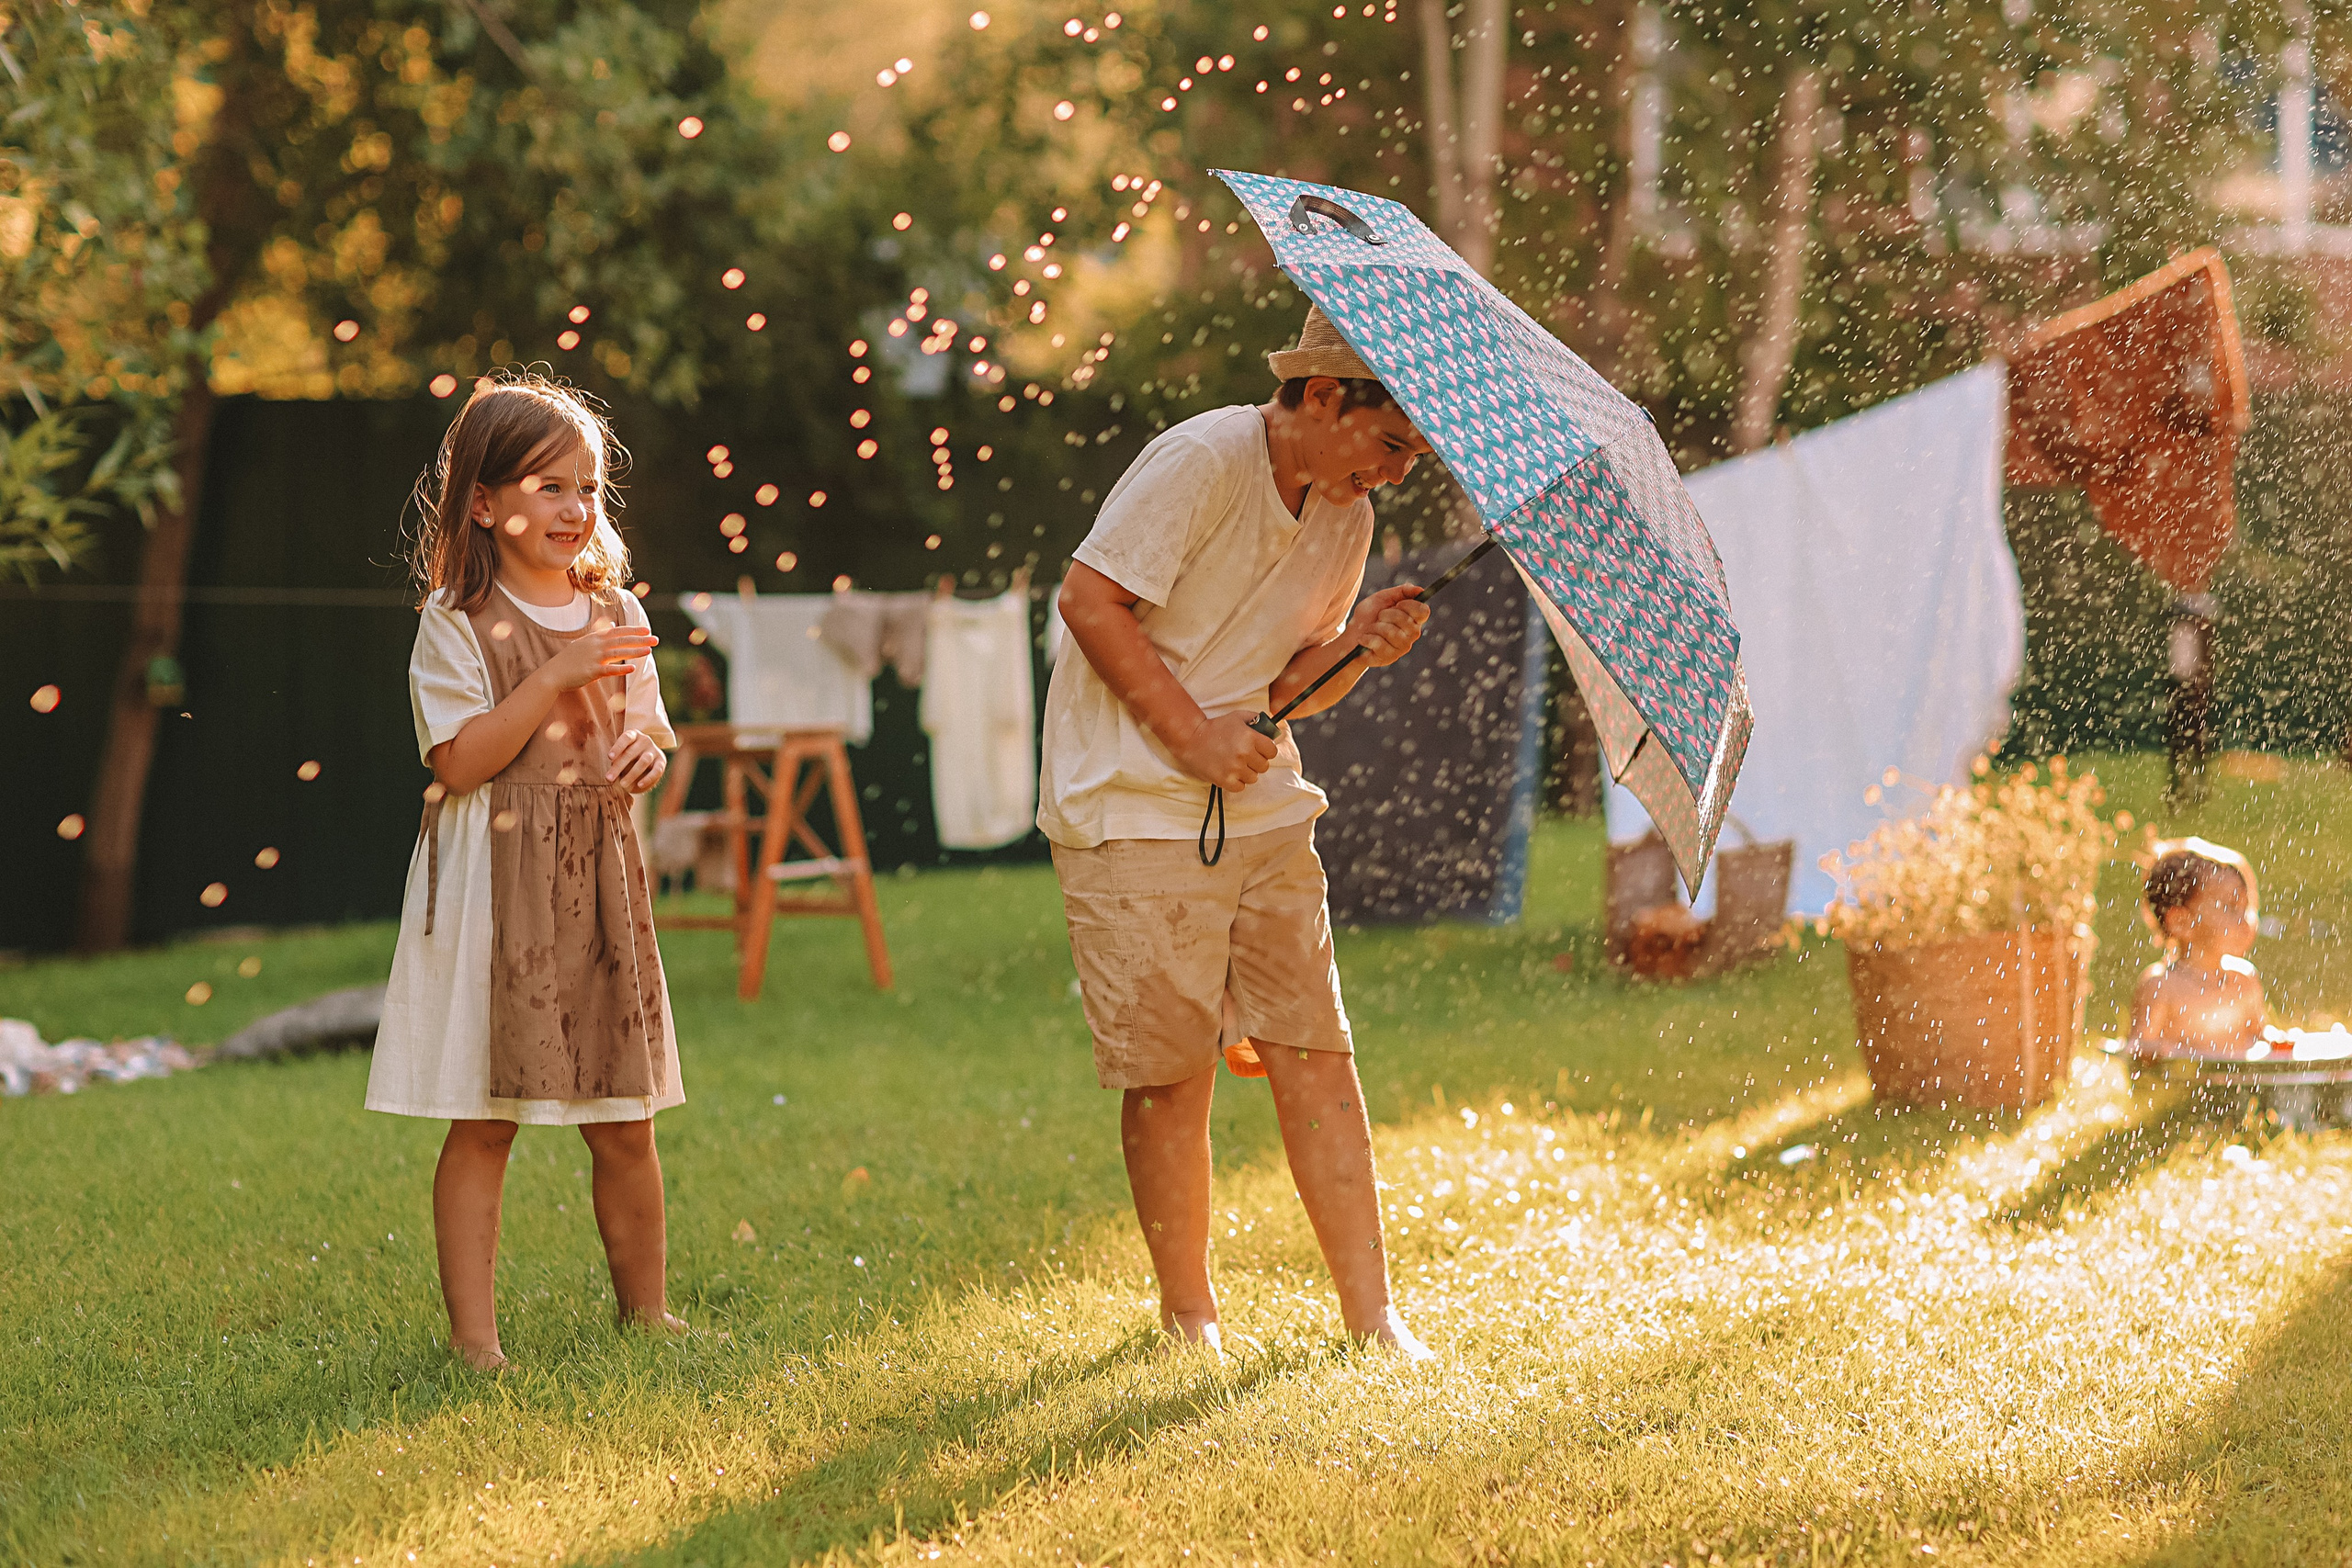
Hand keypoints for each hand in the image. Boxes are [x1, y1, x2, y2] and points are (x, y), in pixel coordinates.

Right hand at [538, 625, 656, 691]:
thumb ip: (598, 633)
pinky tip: (633, 669)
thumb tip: (610, 623)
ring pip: (618, 653)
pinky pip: (609, 670)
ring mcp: (593, 658)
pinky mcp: (591, 671)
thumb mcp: (584, 642)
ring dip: (635, 652)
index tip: (647, 629)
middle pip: (621, 640)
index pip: (618, 631)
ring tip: (649, 651)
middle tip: (656, 639)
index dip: (633, 630)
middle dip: (640, 639)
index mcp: (595, 638)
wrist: (554, 673)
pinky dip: (621, 669)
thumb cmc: (570, 659)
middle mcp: (596, 645)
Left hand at [607, 729, 666, 792]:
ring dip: (632, 774)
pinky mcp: (662, 761)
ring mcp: (654, 750)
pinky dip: (648, 778)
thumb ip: (616, 762)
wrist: (647, 759)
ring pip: (644, 761)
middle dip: (619, 767)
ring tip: (622, 784)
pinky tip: (639, 785)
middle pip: (631, 753)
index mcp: (633, 735)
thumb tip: (609, 777)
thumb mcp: (621, 755)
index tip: (610, 757)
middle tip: (609, 778)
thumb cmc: (628, 757)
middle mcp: (645, 740)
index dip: (618, 747)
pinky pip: (657, 770)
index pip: (626, 738)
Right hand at [1172, 711, 1279, 790]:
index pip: (1272, 751)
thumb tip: (1272, 729)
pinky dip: (1237, 782)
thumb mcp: (1238, 717)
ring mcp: (1234, 769)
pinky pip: (1241, 787)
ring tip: (1235, 764)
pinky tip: (1230, 772)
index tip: (1260, 749)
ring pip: (1253, 778)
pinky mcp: (1225, 780)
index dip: (1267, 750)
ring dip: (1247, 772)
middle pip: (1264, 766)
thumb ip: (1257, 720)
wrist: (1192, 739)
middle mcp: (1244, 754)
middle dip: (1256, 761)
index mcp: (1250, 737)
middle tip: (1245, 756)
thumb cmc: (1216, 727)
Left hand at [1348, 584, 1429, 667]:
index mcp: (1413, 619)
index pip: (1423, 611)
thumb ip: (1402, 592)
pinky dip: (1367, 638)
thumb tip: (1419, 589)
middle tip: (1379, 618)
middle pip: (1406, 620)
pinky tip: (1365, 640)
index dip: (1409, 605)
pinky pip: (1380, 643)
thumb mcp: (1383, 598)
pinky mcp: (1390, 657)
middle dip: (1386, 615)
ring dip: (1374, 627)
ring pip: (1391, 632)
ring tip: (1370, 630)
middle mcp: (1411, 634)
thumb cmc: (1368, 617)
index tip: (1397, 604)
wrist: (1351, 637)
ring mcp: (1402, 647)